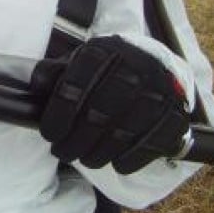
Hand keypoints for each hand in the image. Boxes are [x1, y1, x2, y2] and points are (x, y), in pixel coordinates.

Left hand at [36, 36, 189, 173]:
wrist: (159, 63)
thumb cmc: (112, 67)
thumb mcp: (83, 61)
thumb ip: (57, 72)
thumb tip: (36, 84)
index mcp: (107, 49)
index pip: (77, 83)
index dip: (59, 114)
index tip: (50, 134)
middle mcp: (136, 64)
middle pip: (99, 113)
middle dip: (76, 140)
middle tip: (63, 153)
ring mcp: (161, 89)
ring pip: (123, 132)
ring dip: (99, 153)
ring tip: (86, 159)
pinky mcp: (177, 112)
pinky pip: (151, 144)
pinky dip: (131, 158)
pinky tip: (117, 163)